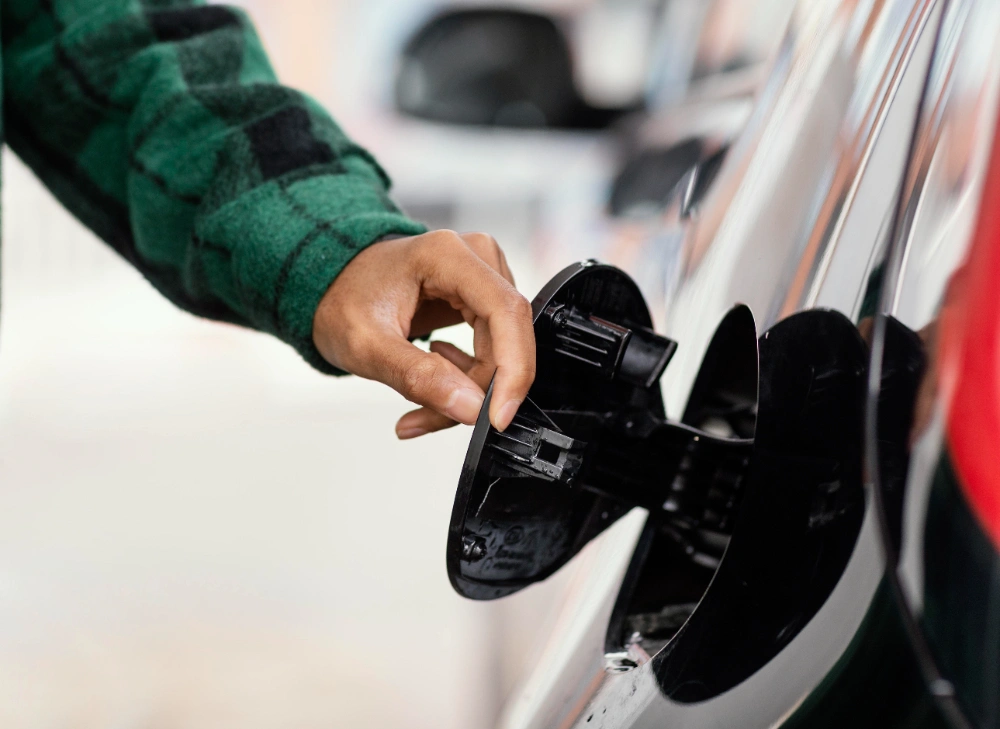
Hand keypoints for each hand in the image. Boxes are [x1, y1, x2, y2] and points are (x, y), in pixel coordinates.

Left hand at [313, 230, 535, 438]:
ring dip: (469, 390)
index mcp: (447, 254)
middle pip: (506, 336)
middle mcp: (475, 256)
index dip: (513, 368)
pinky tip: (435, 386)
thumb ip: (420, 377)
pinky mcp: (481, 298)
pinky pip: (493, 349)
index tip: (498, 416)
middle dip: (478, 389)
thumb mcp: (368, 347)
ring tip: (423, 407)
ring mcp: (482, 275)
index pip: (506, 311)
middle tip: (434, 417)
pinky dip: (468, 381)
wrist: (330, 285)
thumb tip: (471, 408)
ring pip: (502, 350)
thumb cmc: (341, 300)